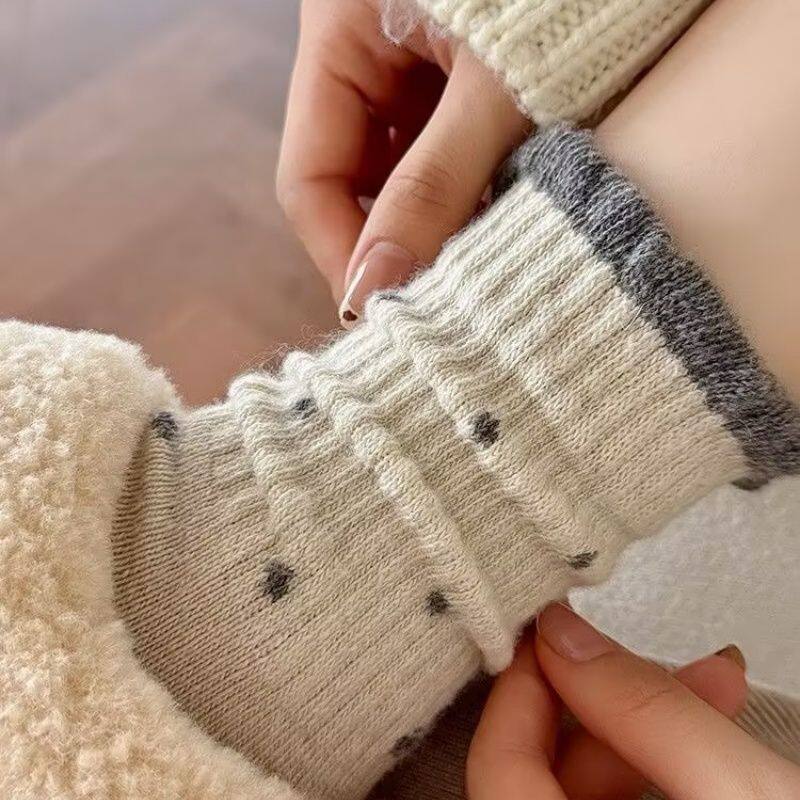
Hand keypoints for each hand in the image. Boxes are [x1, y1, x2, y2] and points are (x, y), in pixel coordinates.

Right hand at [277, 0, 528, 325]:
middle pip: (353, 183)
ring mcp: (412, 71)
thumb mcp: (496, 83)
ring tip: (482, 263)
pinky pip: (445, 158)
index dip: (344, 253)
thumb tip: (373, 291)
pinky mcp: (458, 84)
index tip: (387, 312)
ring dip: (438, 225)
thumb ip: (433, 184)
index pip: (310, 176)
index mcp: (340, 32)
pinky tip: (502, 221)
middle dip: (396, 245)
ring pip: (401, 177)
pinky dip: (471, 196)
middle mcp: (366, 57)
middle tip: (440, 302)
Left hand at [468, 603, 799, 799]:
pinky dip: (664, 776)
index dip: (520, 692)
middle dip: (610, 710)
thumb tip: (560, 636)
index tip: (551, 634)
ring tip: (718, 689)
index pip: (500, 775)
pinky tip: (710, 740)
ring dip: (646, 735)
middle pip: (547, 784)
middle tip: (673, 664)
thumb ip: (646, 712)